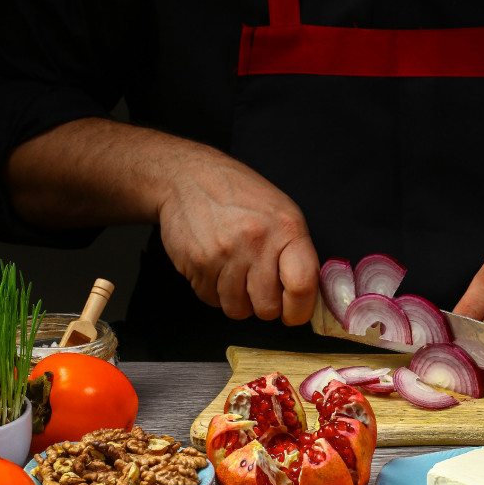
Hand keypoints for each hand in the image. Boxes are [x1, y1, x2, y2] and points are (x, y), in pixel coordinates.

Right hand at [7, 118, 320, 325]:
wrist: (173, 172)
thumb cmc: (232, 193)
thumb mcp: (275, 211)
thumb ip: (294, 253)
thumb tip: (310, 303)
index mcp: (285, 227)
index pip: (302, 289)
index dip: (299, 308)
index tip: (295, 311)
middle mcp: (255, 241)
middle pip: (268, 308)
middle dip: (262, 305)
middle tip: (255, 284)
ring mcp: (222, 255)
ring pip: (237, 310)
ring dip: (234, 299)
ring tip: (228, 267)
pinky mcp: (192, 265)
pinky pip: (209, 301)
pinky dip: (209, 291)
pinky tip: (206, 263)